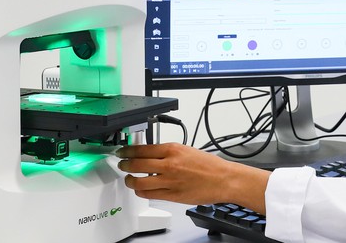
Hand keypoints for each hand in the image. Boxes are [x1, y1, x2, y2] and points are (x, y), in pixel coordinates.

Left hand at [116, 143, 269, 211]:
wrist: (223, 179)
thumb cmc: (210, 165)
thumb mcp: (187, 150)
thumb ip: (168, 153)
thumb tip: (151, 154)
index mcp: (173, 150)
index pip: (142, 149)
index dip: (128, 151)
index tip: (123, 152)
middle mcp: (169, 164)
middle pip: (136, 165)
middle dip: (125, 165)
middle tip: (122, 164)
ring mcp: (169, 181)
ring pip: (139, 182)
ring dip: (130, 181)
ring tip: (129, 179)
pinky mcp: (171, 195)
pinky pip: (149, 195)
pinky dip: (141, 192)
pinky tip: (141, 190)